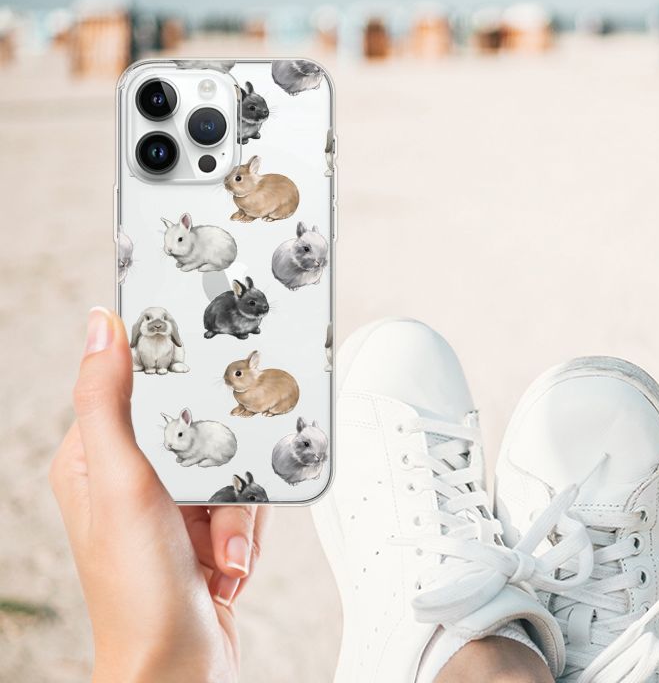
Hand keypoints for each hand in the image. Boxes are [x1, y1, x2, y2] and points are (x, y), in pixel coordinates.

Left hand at [50, 307, 270, 682]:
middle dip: (223, 474)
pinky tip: (227, 563)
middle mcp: (131, 480)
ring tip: (219, 551)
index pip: (138, 390)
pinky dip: (246, 534)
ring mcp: (170, 508)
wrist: (179, 668)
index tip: (205, 386)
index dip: (176, 389)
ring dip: (237, 513)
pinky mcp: (204, 532)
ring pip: (232, 467)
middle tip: (212, 505)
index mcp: (94, 459)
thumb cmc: (138, 592)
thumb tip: (101, 327)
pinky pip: (247, 503)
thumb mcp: (122, 483)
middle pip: (203, 430)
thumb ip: (108, 402)